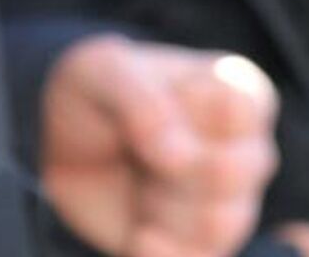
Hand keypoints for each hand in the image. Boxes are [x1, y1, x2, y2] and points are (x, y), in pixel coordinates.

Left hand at [42, 36, 278, 256]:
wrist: (63, 147)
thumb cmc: (97, 94)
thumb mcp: (104, 70)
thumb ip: (142, 102)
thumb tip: (181, 159)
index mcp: (234, 90)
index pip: (245, 105)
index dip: (189, 111)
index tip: (156, 102)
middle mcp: (245, 149)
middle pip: (236, 171)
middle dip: (173, 167)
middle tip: (139, 150)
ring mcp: (231, 204)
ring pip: (219, 223)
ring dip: (162, 206)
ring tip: (138, 183)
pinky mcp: (203, 245)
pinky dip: (165, 253)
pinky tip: (138, 235)